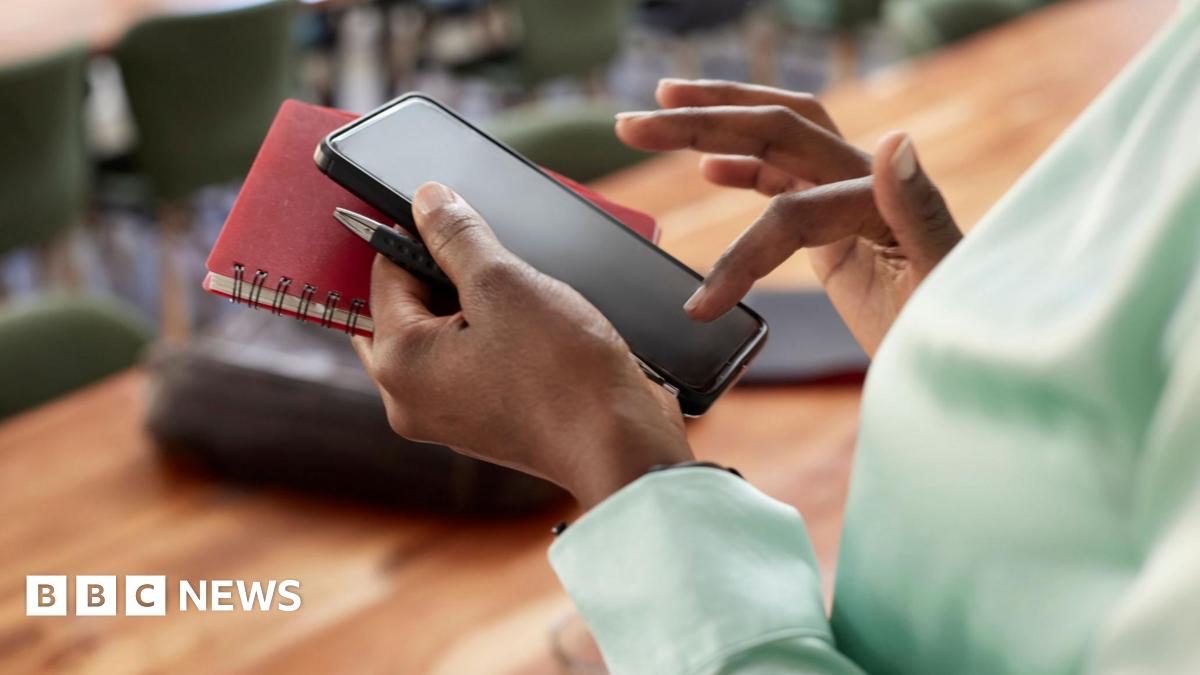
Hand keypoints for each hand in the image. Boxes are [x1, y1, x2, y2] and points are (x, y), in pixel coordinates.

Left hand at [352, 183, 691, 508]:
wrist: (621, 446)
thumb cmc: (565, 373)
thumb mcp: (505, 283)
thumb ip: (457, 236)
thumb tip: (427, 199)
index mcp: (400, 364)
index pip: (383, 274)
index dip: (419, 236)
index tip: (458, 218)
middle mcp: (411, 397)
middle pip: (411, 306)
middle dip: (448, 273)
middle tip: (494, 262)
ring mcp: (449, 414)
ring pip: (445, 332)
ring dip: (476, 302)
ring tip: (521, 295)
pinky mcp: (485, 419)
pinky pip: (472, 360)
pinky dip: (494, 334)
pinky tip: (533, 323)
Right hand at [616, 79, 961, 354]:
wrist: (975, 361)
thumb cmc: (964, 331)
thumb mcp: (948, 282)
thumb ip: (920, 209)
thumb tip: (898, 140)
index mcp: (884, 195)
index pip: (792, 210)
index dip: (742, 256)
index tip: (701, 309)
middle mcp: (866, 179)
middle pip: (773, 128)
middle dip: (701, 122)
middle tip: (633, 122)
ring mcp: (850, 194)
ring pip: (773, 138)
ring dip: (712, 124)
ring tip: (653, 115)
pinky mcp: (840, 217)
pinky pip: (783, 176)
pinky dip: (743, 165)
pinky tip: (709, 168)